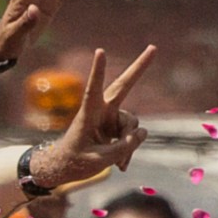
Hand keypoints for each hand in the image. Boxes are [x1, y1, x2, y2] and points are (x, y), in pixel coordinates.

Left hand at [30, 46, 155, 189]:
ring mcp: (109, 118)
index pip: (93, 89)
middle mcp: (101, 112)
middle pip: (123, 86)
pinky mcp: (115, 127)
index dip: (98, 71)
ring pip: (132, 125)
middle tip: (153, 47)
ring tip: (119, 163)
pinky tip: (120, 165)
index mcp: (88, 114)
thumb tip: (143, 132)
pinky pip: (131, 136)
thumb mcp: (99, 160)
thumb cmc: (74, 162)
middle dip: (139, 68)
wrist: (65, 169)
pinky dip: (128, 150)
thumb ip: (123, 147)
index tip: (100, 51)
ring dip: (129, 145)